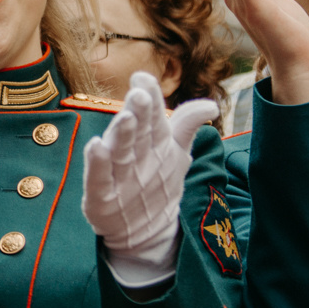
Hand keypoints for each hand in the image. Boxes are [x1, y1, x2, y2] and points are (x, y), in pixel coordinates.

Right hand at [81, 72, 218, 287]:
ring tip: (126, 118)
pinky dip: (98, 163)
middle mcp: (132, 154)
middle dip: (138, 112)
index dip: (150, 96)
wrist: (144, 228)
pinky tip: (96, 146)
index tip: (144, 78)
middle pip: (137, 131)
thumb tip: (211, 103)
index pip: (152, 115)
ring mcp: (116, 174)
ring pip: (120, 151)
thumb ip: (186, 125)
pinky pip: (100, 179)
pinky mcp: (100, 196)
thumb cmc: (155, 181)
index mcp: (150, 141)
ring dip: (121, 134)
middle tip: (139, 94)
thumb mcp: (173, 152)